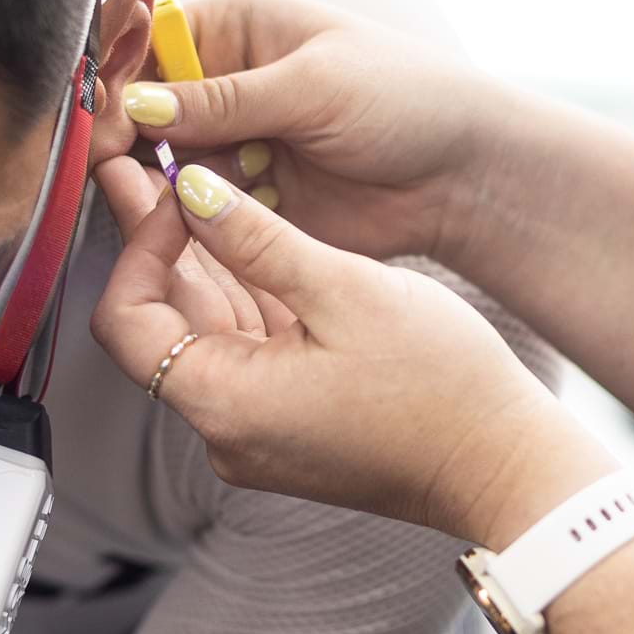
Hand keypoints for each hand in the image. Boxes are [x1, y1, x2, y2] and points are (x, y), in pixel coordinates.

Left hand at [90, 155, 617, 545]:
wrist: (506, 465)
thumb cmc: (441, 388)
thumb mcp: (344, 290)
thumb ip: (255, 239)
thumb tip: (187, 189)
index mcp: (224, 403)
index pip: (127, 320)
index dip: (138, 246)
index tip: (173, 190)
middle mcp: (225, 429)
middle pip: (163, 324)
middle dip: (161, 243)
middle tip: (150, 168)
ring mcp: (257, 430)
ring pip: (207, 332)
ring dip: (201, 264)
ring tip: (190, 187)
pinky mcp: (290, 423)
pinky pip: (248, 350)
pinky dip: (245, 296)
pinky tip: (246, 240)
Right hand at [121, 0, 518, 264]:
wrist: (464, 175)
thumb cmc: (405, 99)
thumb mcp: (312, 86)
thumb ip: (223, 99)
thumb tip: (136, 102)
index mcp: (237, 30)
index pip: (149, 46)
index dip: (121, 79)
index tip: (109, 116)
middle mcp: (227, 84)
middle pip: (145, 109)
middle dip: (132, 136)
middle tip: (122, 163)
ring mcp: (236, 144)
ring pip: (165, 164)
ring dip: (165, 180)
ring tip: (178, 191)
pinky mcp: (250, 201)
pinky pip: (198, 210)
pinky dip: (192, 218)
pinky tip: (200, 220)